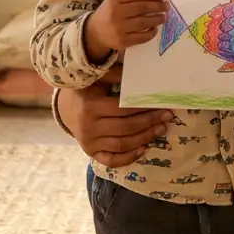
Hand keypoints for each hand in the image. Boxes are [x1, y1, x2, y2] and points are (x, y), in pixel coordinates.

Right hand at [56, 66, 173, 167]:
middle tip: (167, 116)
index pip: (122, 109)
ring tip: (161, 129)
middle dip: (149, 123)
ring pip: (121, 145)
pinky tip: (143, 149)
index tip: (160, 104)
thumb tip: (144, 73)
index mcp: (90, 106)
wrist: (66, 108)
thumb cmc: (88, 90)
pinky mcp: (91, 153)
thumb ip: (117, 75)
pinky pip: (111, 160)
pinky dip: (128, 157)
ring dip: (144, 138)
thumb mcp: (98, 78)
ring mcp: (89, 143)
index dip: (143, 108)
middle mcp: (88, 127)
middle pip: (125, 128)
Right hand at [84, 0, 167, 60]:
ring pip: (143, 22)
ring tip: (163, 16)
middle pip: (141, 8)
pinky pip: (142, 37)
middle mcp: (116, 13)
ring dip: (156, 19)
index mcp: (114, 0)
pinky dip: (151, 32)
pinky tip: (155, 28)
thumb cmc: (108, 13)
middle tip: (167, 6)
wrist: (94, 33)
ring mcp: (119, 28)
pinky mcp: (123, 41)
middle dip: (157, 6)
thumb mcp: (114, 1)